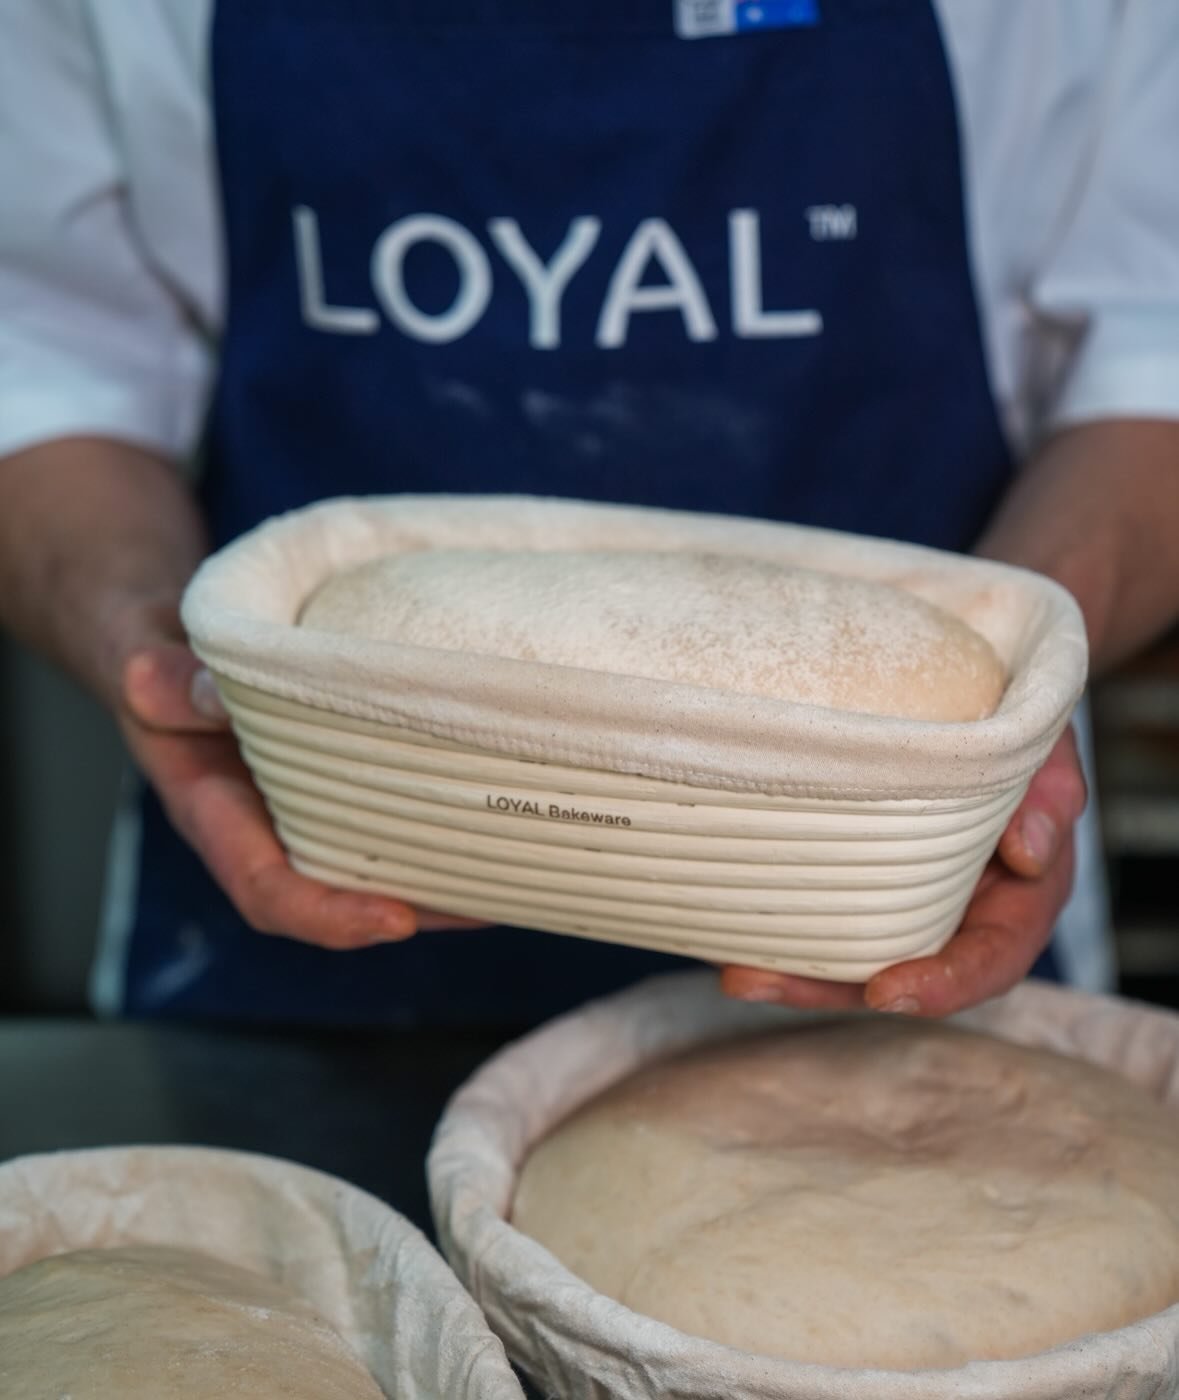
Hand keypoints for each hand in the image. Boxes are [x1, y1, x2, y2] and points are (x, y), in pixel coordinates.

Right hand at [117, 606, 485, 948]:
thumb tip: (186, 688)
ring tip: (521, 869)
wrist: (168, 639)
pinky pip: (396, 805)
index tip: (394, 919)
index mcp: (215, 814)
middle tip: (493, 901)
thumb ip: (163, 682)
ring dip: (449, 871)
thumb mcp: (143, 661)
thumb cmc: (152, 657)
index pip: (267, 889)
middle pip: (347, 892)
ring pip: (383, 857)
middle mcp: (270, 822)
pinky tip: (503, 807)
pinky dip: (447, 815)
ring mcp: (313, 800)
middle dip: (422, 908)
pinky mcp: (346, 770)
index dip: (329, 916)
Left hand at [720, 729, 1087, 1016]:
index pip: (990, 958)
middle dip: (828, 988)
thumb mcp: (1044, 743)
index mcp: (1020, 895)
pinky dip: (783, 923)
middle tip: (757, 982)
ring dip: (792, 969)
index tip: (886, 992)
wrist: (988, 685)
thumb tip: (1030, 852)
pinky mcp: (861, 871)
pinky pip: (826, 908)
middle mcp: (962, 909)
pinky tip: (729, 928)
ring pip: (853, 951)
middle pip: (899, 971)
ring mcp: (907, 895)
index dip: (943, 984)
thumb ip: (1050, 790)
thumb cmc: (1016, 717)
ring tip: (733, 972)